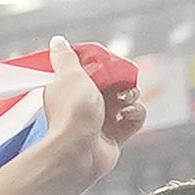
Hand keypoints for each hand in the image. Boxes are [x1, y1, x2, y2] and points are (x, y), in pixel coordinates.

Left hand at [25, 38, 143, 187]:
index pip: (91, 71)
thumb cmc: (71, 114)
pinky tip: (128, 114)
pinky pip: (133, 120)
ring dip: (130, 97)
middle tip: (121, 81)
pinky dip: (136, 115)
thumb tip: (58, 42)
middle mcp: (84, 105)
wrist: (78, 152)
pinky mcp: (114, 137)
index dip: (103, 65)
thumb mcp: (68, 75)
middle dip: (121, 80)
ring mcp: (99, 121)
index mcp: (69, 89)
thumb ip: (66, 57)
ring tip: (124, 100)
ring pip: (125, 101)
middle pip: (112, 84)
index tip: (109, 63)